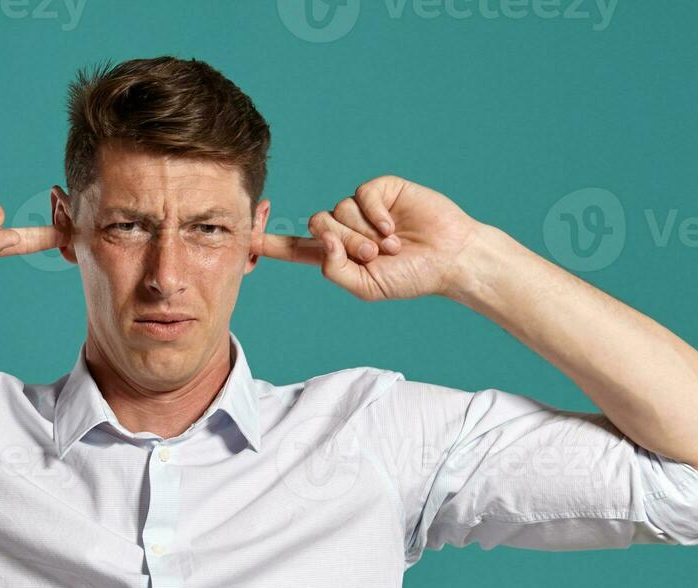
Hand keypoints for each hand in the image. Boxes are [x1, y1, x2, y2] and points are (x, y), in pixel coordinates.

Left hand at [258, 175, 482, 301]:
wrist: (450, 259)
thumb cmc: (410, 277)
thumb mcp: (366, 286)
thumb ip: (335, 270)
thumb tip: (322, 240)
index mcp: (336, 254)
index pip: (296, 248)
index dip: (271, 243)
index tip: (248, 238)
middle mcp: (344, 228)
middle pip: (317, 226)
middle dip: (345, 243)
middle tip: (375, 256)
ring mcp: (361, 208)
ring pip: (338, 210)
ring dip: (364, 233)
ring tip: (392, 245)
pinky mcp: (380, 190)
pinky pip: (361, 195)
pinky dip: (375, 214)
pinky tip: (393, 227)